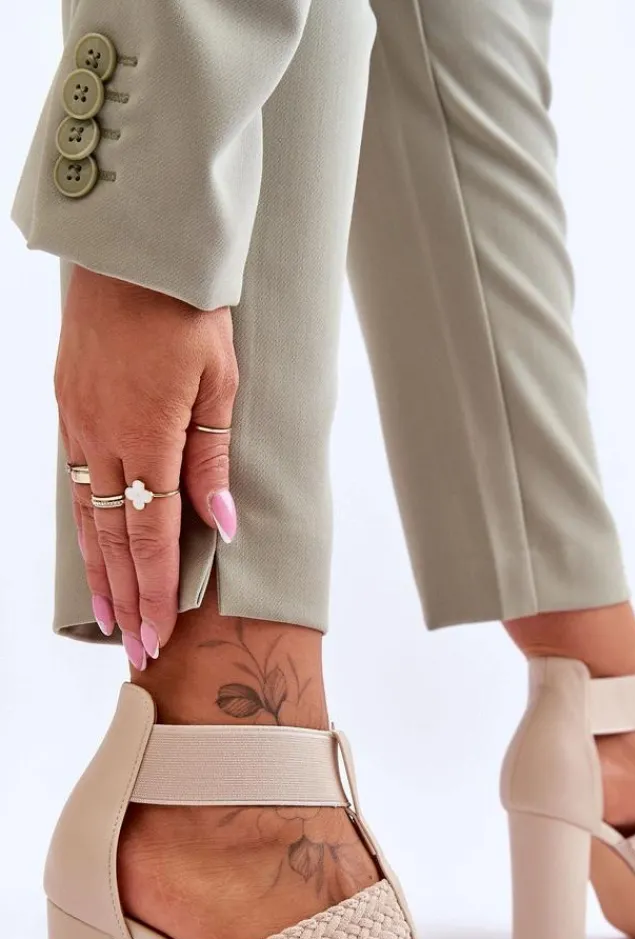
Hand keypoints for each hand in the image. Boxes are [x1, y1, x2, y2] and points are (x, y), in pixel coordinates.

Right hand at [56, 267, 238, 665]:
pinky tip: (92, 549)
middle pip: (113, 540)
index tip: (160, 636)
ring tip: (110, 616)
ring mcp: (80, 424)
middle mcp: (105, 438)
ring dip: (100, 572)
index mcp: (148, 436)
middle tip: (135, 648)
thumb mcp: (219, 383)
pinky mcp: (68, 408)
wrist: (133, 250)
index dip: (157, 592)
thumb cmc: (188, 310)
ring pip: (86, 517)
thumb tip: (222, 526)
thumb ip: (213, 460)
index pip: (151, 537)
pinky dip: (84, 525)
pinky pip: (76, 481)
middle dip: (127, 599)